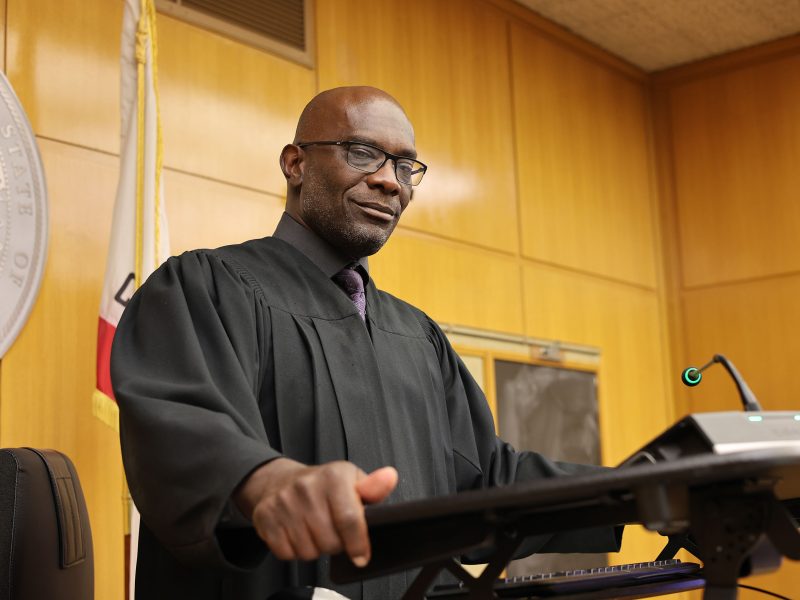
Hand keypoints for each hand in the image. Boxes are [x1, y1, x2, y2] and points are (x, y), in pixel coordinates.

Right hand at [234, 458, 397, 566]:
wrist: (281, 481)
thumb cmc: (323, 485)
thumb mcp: (352, 481)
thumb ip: (373, 487)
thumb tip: (390, 477)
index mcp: (333, 476)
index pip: (350, 518)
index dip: (358, 543)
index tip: (361, 556)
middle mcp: (307, 486)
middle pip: (330, 541)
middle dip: (336, 544)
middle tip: (333, 532)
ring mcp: (283, 501)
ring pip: (308, 551)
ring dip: (315, 549)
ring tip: (314, 531)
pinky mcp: (264, 516)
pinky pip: (286, 553)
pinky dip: (294, 551)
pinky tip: (298, 534)